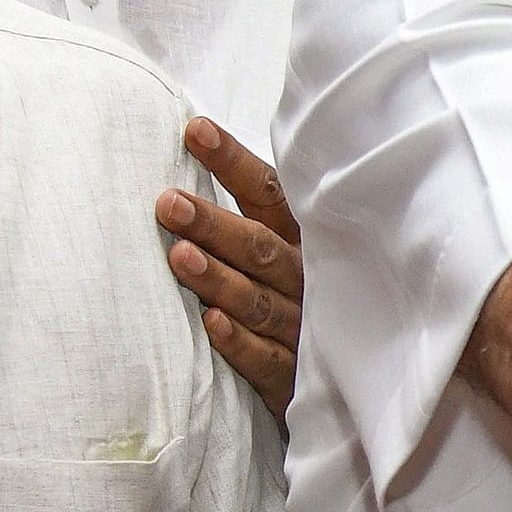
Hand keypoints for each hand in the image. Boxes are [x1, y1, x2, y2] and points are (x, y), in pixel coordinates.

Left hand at [156, 118, 301, 417]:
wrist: (343, 380)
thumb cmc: (295, 298)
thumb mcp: (285, 248)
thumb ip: (253, 213)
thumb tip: (191, 148)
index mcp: (303, 239)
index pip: (270, 192)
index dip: (233, 162)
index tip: (194, 130)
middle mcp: (306, 278)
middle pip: (260, 246)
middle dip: (214, 224)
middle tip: (168, 204)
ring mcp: (304, 328)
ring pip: (259, 300)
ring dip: (220, 278)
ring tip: (179, 257)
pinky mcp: (295, 377)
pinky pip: (266, 358)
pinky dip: (240, 342)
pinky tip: (211, 323)